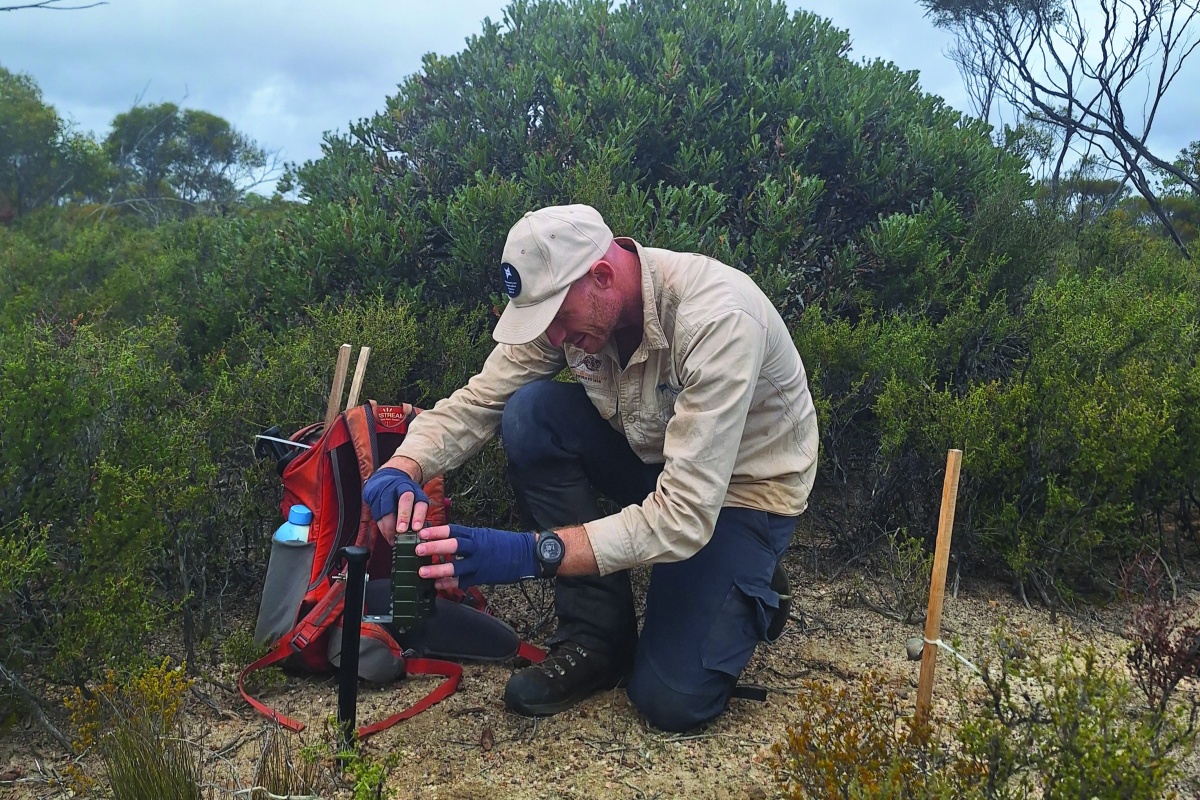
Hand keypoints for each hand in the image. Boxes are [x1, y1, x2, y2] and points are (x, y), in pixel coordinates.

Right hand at [362, 467, 428, 541]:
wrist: (387, 477)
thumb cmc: (403, 494)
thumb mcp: (414, 501)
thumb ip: (415, 515)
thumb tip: (418, 536)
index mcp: (416, 492)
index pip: (420, 502)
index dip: (418, 516)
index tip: (416, 529)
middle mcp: (402, 488)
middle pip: (405, 500)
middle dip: (403, 517)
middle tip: (401, 531)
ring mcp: (387, 490)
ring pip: (387, 508)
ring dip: (389, 526)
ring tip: (392, 538)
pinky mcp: (374, 494)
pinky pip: (376, 512)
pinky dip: (381, 525)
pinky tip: (385, 533)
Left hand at [416, 524, 537, 589]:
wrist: (527, 555)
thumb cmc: (505, 545)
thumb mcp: (485, 536)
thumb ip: (467, 539)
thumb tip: (445, 541)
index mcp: (476, 535)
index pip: (454, 530)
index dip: (437, 531)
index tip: (423, 533)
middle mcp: (477, 547)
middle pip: (454, 545)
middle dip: (435, 547)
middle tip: (418, 549)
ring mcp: (480, 563)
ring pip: (457, 566)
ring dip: (438, 570)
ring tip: (423, 572)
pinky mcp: (483, 576)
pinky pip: (464, 581)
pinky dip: (450, 584)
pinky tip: (438, 586)